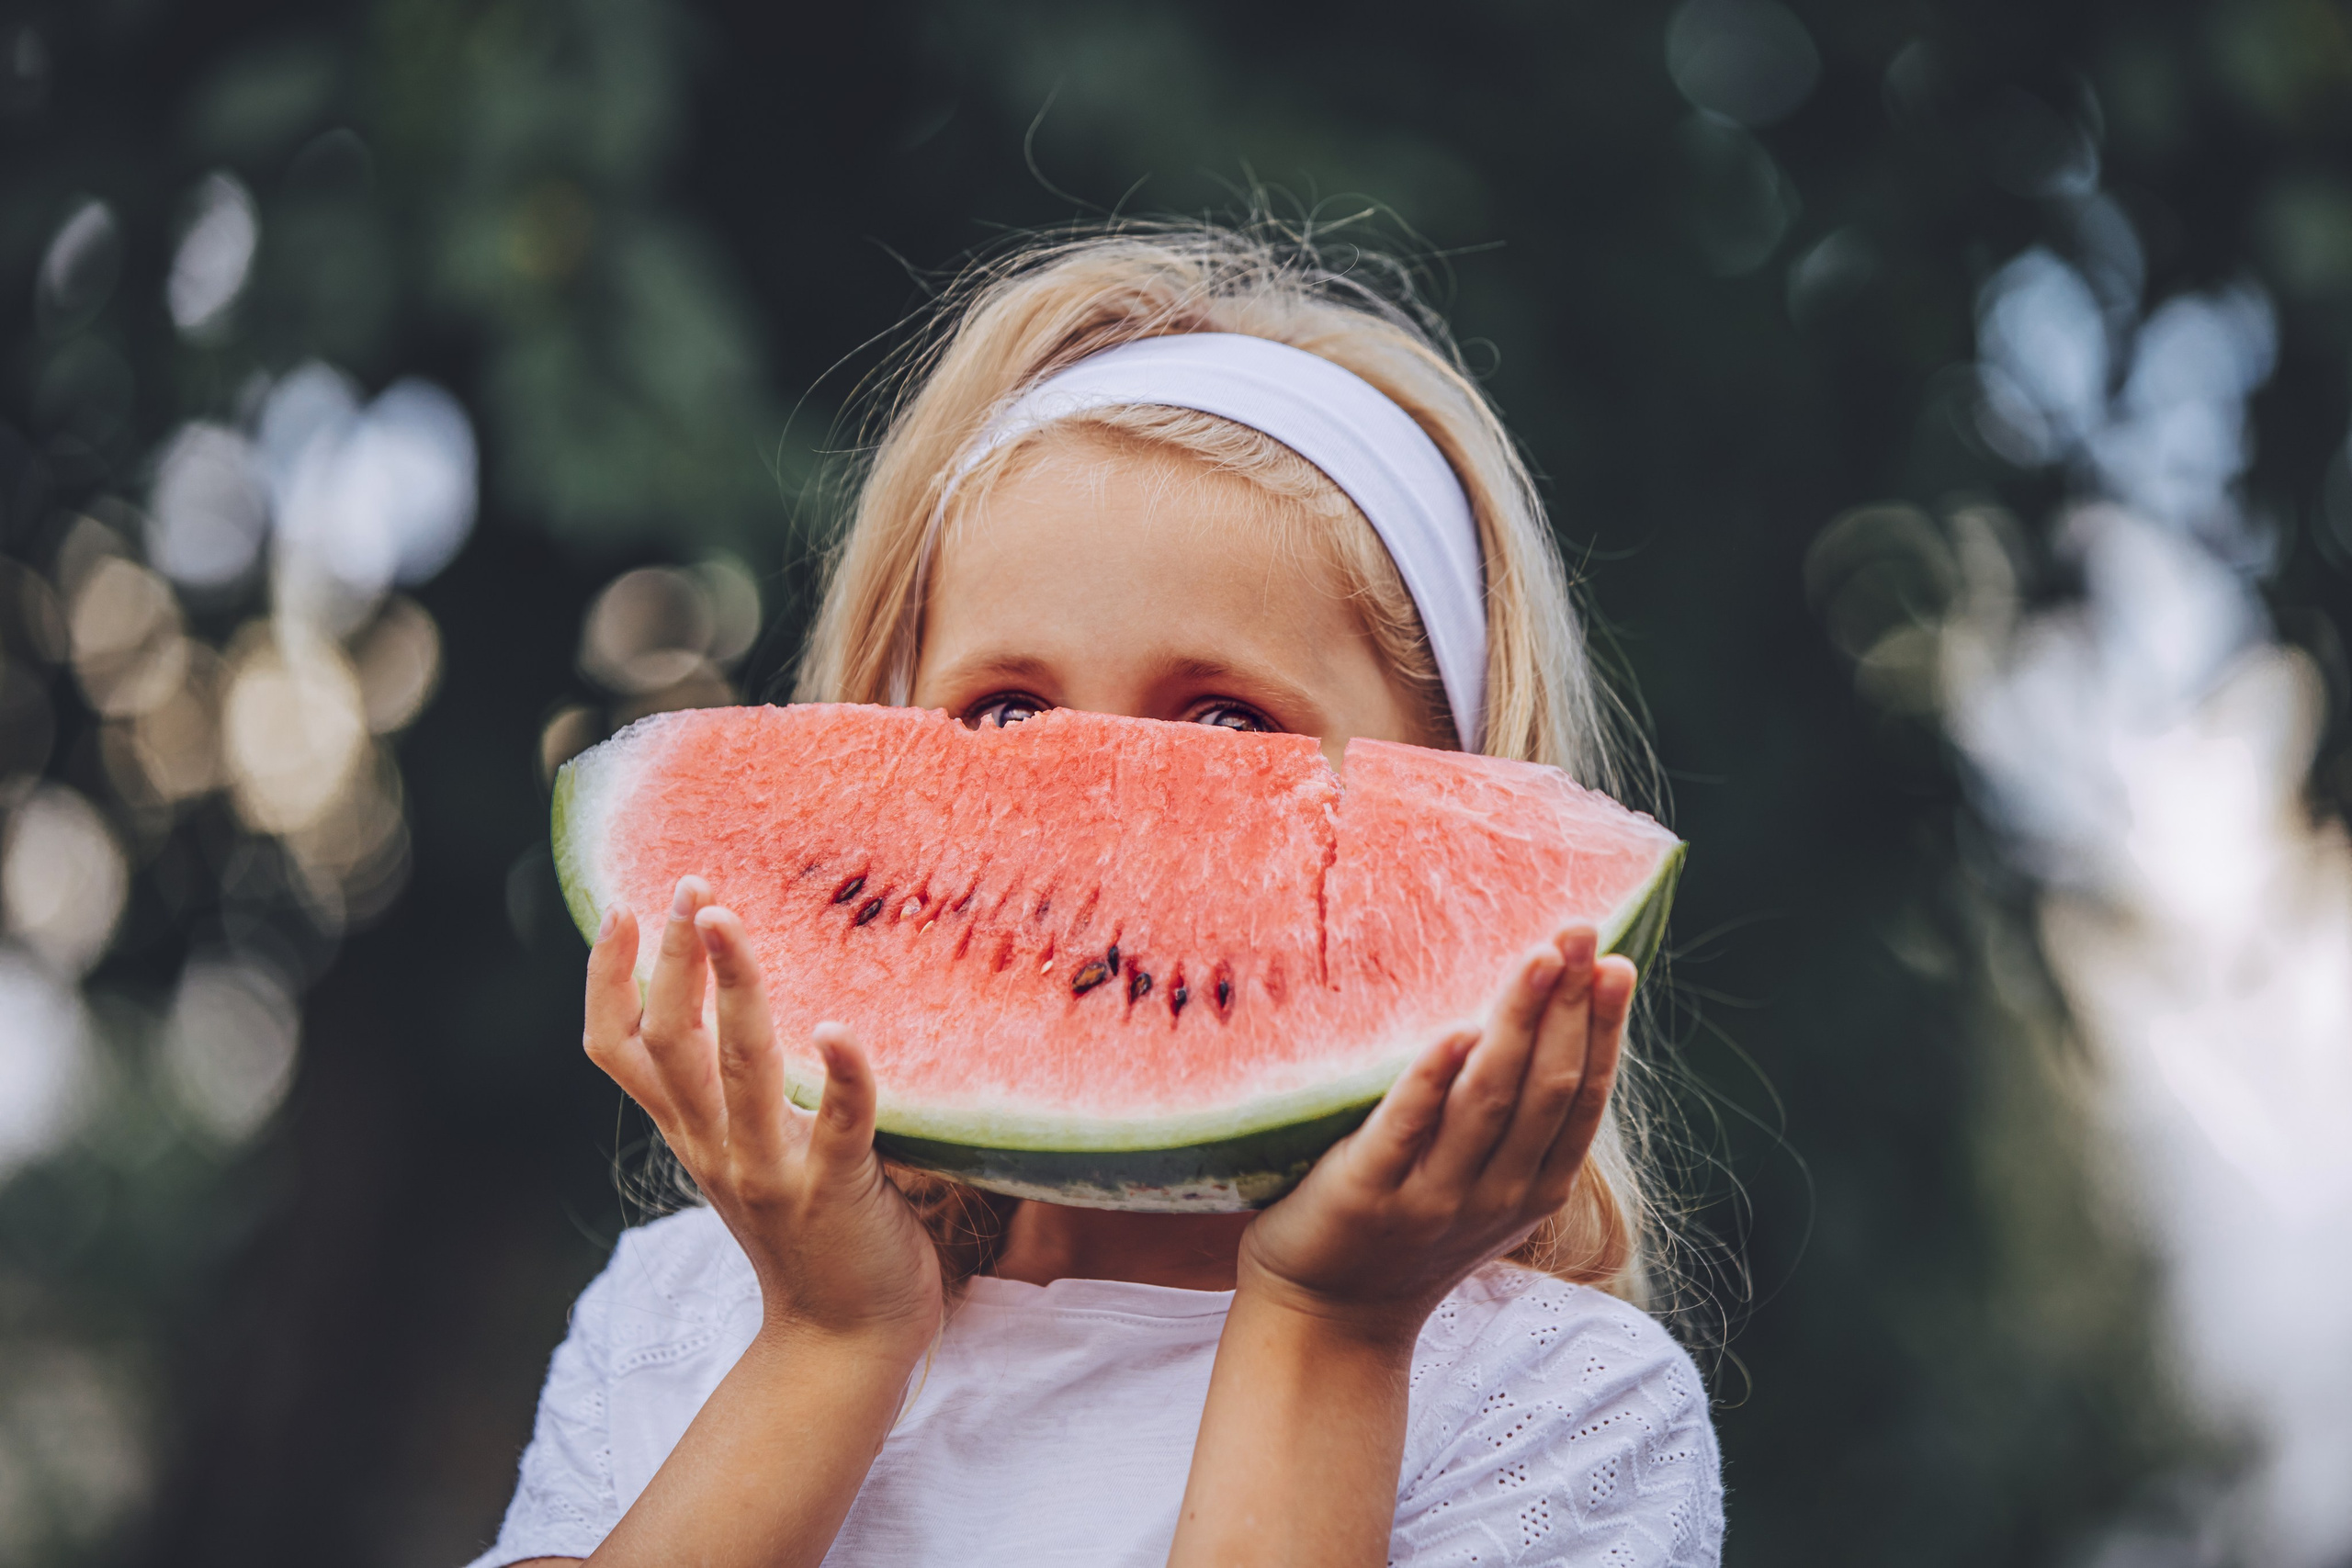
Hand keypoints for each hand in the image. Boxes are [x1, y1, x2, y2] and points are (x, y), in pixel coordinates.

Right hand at [583, 876, 943, 1358]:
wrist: (846, 1339)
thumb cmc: (812, 1232)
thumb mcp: (750, 1153)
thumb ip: (738, 1093)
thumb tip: (742, 1002)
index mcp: (691, 1134)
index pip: (619, 1050)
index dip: (607, 981)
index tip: (619, 908)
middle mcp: (716, 1149)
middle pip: (668, 1044)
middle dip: (672, 960)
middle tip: (692, 886)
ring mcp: (771, 1173)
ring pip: (738, 1069)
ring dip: (734, 989)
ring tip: (728, 922)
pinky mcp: (834, 1193)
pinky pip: (837, 1124)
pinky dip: (840, 1075)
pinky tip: (839, 1029)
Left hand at [1237, 927, 1632, 1342]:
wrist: (1329, 1317)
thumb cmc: (1408, 1232)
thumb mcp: (1484, 1187)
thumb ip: (1516, 1124)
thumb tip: (1543, 1017)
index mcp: (1536, 1189)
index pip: (1584, 1098)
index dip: (1604, 1029)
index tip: (1616, 962)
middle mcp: (1495, 1195)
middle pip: (1547, 1087)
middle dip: (1568, 1005)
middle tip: (1578, 930)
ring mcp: (1433, 1196)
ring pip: (1489, 1099)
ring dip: (1517, 1023)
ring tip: (1536, 958)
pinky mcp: (1369, 1194)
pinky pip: (1406, 1127)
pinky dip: (1433, 1078)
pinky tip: (1455, 1030)